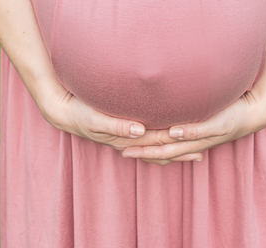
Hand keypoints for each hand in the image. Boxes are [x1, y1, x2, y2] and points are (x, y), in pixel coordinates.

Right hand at [45, 91, 203, 162]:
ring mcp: (125, 138)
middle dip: (179, 151)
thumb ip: (118, 125)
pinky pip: (145, 140)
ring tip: (190, 151)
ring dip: (172, 151)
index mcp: (125, 138)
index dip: (174, 142)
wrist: (64, 112)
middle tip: (201, 153)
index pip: (155, 143)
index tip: (194, 142)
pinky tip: (166, 138)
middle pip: (158, 149)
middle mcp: (128, 141)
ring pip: (153, 148)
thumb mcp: (97, 119)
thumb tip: (140, 130)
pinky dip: (158, 142)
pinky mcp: (122, 132)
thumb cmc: (80, 112)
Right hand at [119, 89, 265, 164]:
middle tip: (123, 151)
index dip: (141, 148)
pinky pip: (199, 131)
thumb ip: (185, 110)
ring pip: (178, 145)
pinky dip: (186, 132)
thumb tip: (169, 101)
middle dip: (143, 151)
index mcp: (189, 138)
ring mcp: (205, 135)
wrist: (254, 111)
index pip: (160, 147)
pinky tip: (173, 131)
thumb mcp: (203, 111)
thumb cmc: (226, 110)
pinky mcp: (217, 126)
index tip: (120, 145)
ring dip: (159, 147)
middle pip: (164, 151)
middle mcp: (194, 141)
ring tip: (140, 143)